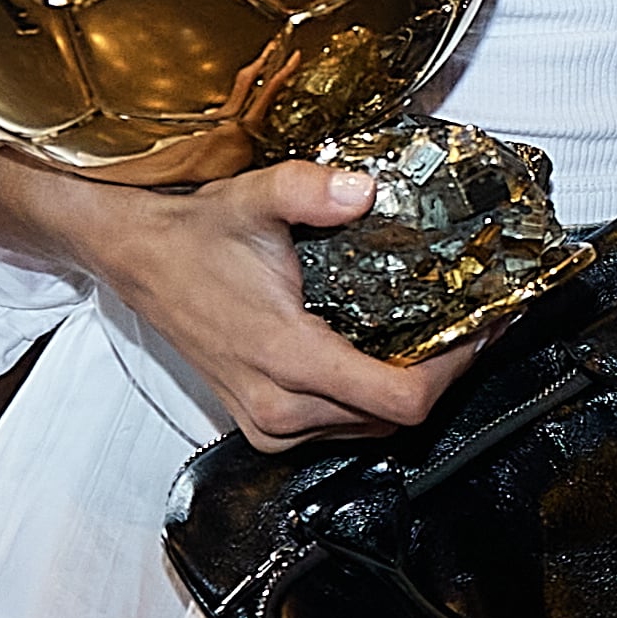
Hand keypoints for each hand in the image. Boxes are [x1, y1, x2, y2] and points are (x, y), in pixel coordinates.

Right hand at [0, 149, 476, 450]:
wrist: (138, 260)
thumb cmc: (194, 237)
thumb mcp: (255, 197)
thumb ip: (312, 189)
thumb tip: (365, 190)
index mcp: (288, 358)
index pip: (400, 398)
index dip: (452, 370)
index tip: (478, 331)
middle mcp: (280, 407)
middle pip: (393, 418)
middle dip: (439, 375)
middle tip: (468, 326)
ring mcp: (270, 424)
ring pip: (367, 428)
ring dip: (404, 389)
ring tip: (434, 337)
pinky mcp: (262, 425)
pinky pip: (338, 427)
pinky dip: (367, 398)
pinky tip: (378, 354)